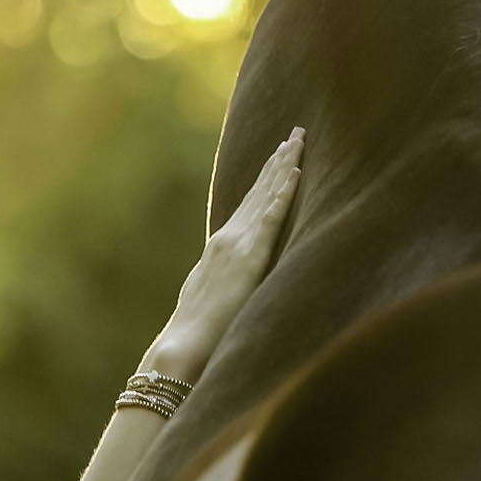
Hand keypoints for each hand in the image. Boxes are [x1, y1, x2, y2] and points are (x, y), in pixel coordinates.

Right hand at [143, 128, 303, 381]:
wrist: (182, 348)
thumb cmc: (198, 334)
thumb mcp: (213, 299)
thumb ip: (227, 284)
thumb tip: (238, 284)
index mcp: (222, 249)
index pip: (249, 206)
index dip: (265, 179)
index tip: (280, 155)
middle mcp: (229, 239)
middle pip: (259, 192)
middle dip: (278, 161)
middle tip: (297, 133)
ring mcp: (238, 245)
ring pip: (265, 196)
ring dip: (284, 167)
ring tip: (299, 141)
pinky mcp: (249, 258)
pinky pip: (270, 218)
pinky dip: (282, 193)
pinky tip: (294, 173)